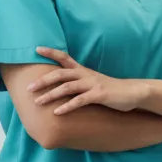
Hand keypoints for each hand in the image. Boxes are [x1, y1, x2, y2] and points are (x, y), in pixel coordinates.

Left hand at [29, 48, 145, 114]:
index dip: (51, 52)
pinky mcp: (100, 95)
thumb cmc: (110, 89)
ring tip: (37, 102)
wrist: (132, 92)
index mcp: (83, 71)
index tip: (36, 49)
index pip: (65, 58)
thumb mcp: (93, 82)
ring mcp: (93, 84)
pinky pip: (80, 100)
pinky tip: (57, 112)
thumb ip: (78, 83)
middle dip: (43, 80)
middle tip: (28, 87)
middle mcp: (86, 75)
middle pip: (61, 74)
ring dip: (51, 94)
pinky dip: (67, 106)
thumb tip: (59, 88)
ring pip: (67, 87)